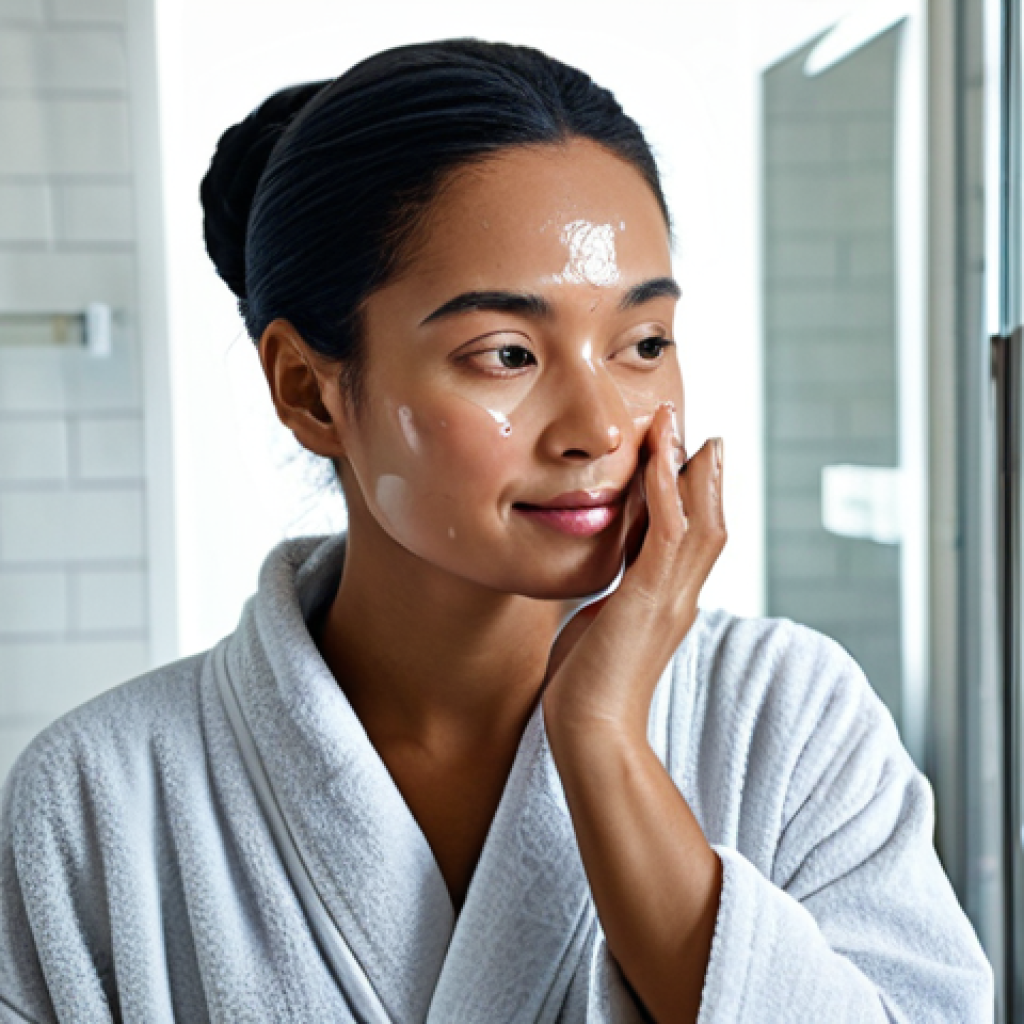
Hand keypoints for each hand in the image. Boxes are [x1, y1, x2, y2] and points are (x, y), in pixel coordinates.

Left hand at [542, 402, 725, 742]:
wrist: (590, 731)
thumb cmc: (586, 686)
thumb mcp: (602, 626)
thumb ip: (610, 598)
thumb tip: (602, 579)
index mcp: (668, 600)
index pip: (687, 536)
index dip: (689, 495)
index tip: (682, 456)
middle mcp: (680, 594)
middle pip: (708, 519)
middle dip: (703, 472)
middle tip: (697, 430)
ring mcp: (671, 597)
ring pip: (697, 518)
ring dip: (688, 468)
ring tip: (677, 425)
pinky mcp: (650, 599)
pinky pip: (666, 534)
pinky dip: (665, 493)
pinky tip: (658, 460)